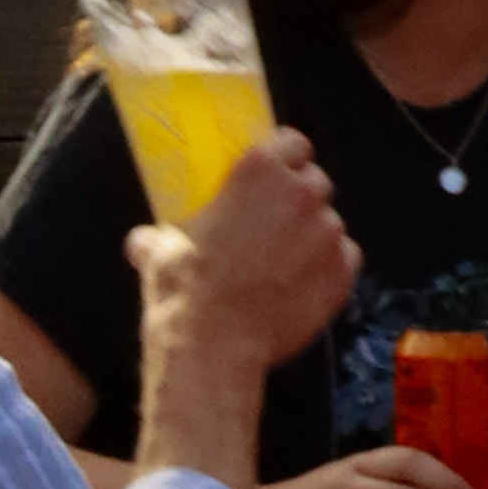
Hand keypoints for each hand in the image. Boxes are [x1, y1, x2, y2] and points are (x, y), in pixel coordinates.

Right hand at [132, 129, 356, 380]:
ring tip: (283, 265)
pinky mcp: (344, 269)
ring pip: (329, 222)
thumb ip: (156, 236)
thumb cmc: (183, 290)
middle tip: (275, 225)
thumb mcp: (158, 251)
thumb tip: (142, 240)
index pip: (292, 142)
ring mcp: (328, 230)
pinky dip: (328, 268)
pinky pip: (345, 257)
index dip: (285, 157)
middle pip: (314, 181)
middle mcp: (301, 192)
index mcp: (260, 170)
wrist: (212, 346)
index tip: (276, 173)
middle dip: (299, 198)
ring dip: (312, 236)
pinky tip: (301, 286)